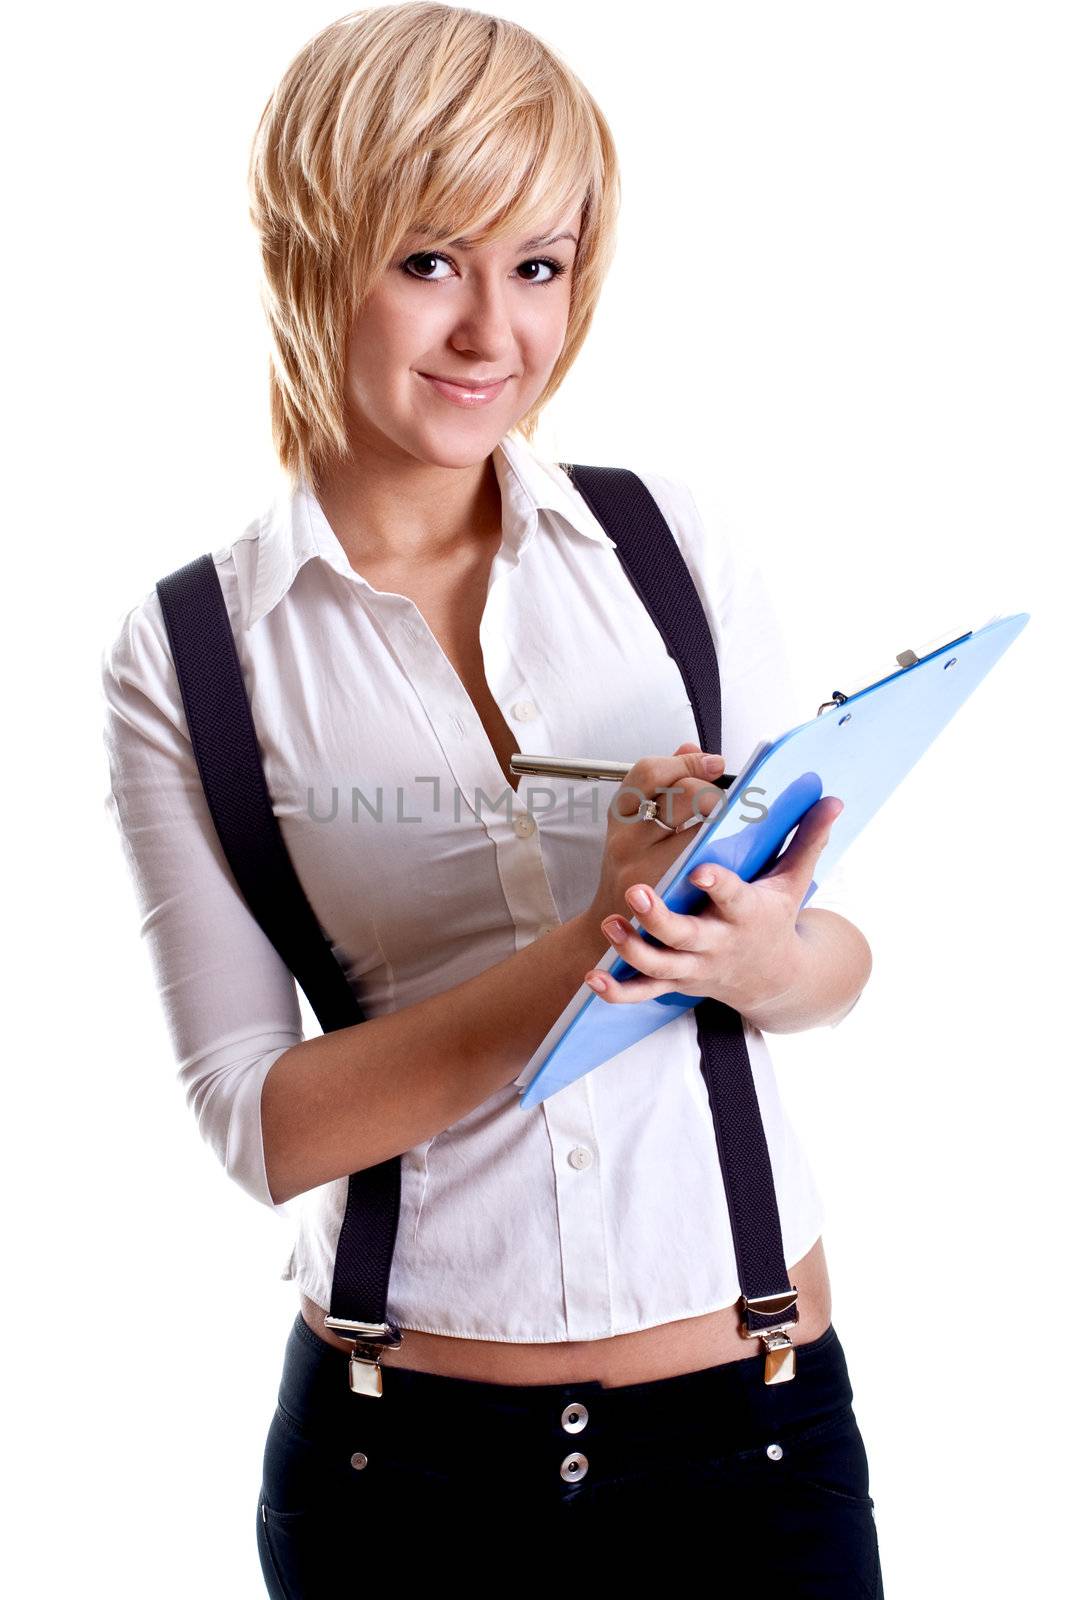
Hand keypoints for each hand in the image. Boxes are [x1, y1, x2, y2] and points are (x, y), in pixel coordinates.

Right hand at [584, 742, 727, 933]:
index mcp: (620, 817)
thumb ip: (663, 785)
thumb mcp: (637, 826)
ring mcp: (646, 871)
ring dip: (724, 821)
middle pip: (679, 796)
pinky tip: (737, 850)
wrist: (619, 931)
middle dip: (712, 789)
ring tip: (734, 823)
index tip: (715, 763)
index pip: (649, 773)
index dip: (686, 761)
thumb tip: (690, 747)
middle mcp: (628, 841)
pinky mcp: (668, 899)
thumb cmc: (635, 872)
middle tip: (727, 799)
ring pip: (698, 831)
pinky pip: (706, 866)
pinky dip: (725, 854)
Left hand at [585, 789, 844, 1017]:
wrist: (769, 979)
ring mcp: (693, 967)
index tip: (700, 869)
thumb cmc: (773, 919)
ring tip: (610, 925)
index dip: (718, 885)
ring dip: (631, 949)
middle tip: (634, 893)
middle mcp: (717, 943)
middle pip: (685, 936)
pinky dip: (617, 990)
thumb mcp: (793, 882)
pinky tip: (593, 977)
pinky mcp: (674, 983)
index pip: (732, 898)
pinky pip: (642, 993)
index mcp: (745, 915)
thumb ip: (807, 839)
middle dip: (658, 919)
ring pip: (659, 965)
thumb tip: (834, 800)